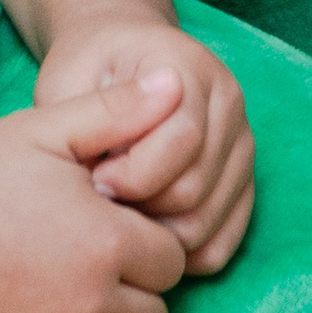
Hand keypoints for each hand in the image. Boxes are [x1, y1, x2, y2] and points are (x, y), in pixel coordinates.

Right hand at [0, 82, 187, 312]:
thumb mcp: (44, 129)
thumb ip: (118, 110)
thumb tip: (175, 81)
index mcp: (104, 242)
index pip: (173, 261)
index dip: (148, 244)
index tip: (114, 232)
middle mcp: (86, 308)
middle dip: (134, 295)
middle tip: (92, 271)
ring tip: (73, 310)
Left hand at [35, 13, 254, 274]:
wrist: (120, 57)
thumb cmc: (88, 73)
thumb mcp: (69, 82)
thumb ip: (86, 125)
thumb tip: (105, 180)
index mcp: (189, 67)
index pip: (182, 140)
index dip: (130, 176)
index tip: (94, 179)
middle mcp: (227, 101)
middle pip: (194, 188)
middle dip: (139, 210)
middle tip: (103, 202)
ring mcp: (240, 142)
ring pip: (207, 221)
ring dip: (156, 237)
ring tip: (121, 215)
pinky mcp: (241, 180)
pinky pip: (222, 242)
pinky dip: (181, 255)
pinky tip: (146, 235)